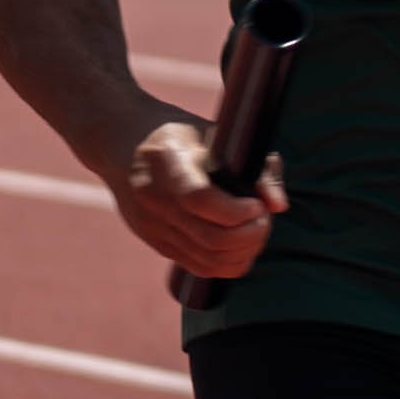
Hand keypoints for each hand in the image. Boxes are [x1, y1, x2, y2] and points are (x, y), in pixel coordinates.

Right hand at [109, 116, 287, 279]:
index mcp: (167, 163)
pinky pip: (196, 265)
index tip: (257, 205)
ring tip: (257, 232)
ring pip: (205, 259)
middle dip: (249, 235)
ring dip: (242, 253)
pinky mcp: (154, 242)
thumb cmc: (178, 133)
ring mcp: (151, 226)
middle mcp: (153, 199)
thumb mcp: (215, 134)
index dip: (236, 211)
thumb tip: (279, 206)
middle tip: (265, 220)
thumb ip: (253, 167)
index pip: (200, 199)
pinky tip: (242, 247)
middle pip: (208, 237)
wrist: (121, 141)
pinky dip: (226, 263)